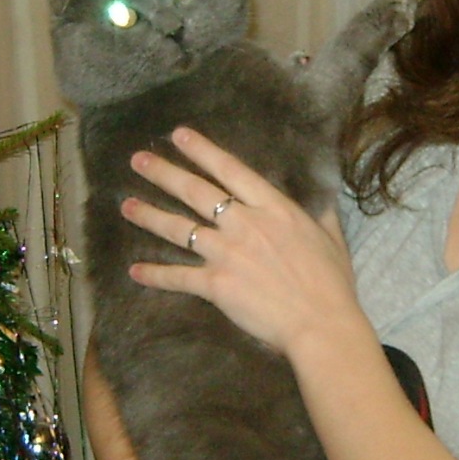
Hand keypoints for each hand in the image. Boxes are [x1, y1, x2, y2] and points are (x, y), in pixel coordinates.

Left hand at [122, 126, 358, 361]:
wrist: (321, 324)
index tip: (179, 135)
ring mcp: (227, 253)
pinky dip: (155, 275)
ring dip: (149, 216)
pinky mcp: (216, 284)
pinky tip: (136, 271)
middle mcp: (244, 223)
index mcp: (273, 208)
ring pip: (179, 229)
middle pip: (195, 191)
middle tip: (137, 161)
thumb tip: (324, 199)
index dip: (201, 150)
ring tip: (126, 206)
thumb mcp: (333, 240)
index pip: (230, 170)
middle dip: (163, 173)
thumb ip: (322, 215)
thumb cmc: (332, 285)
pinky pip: (178, 277)